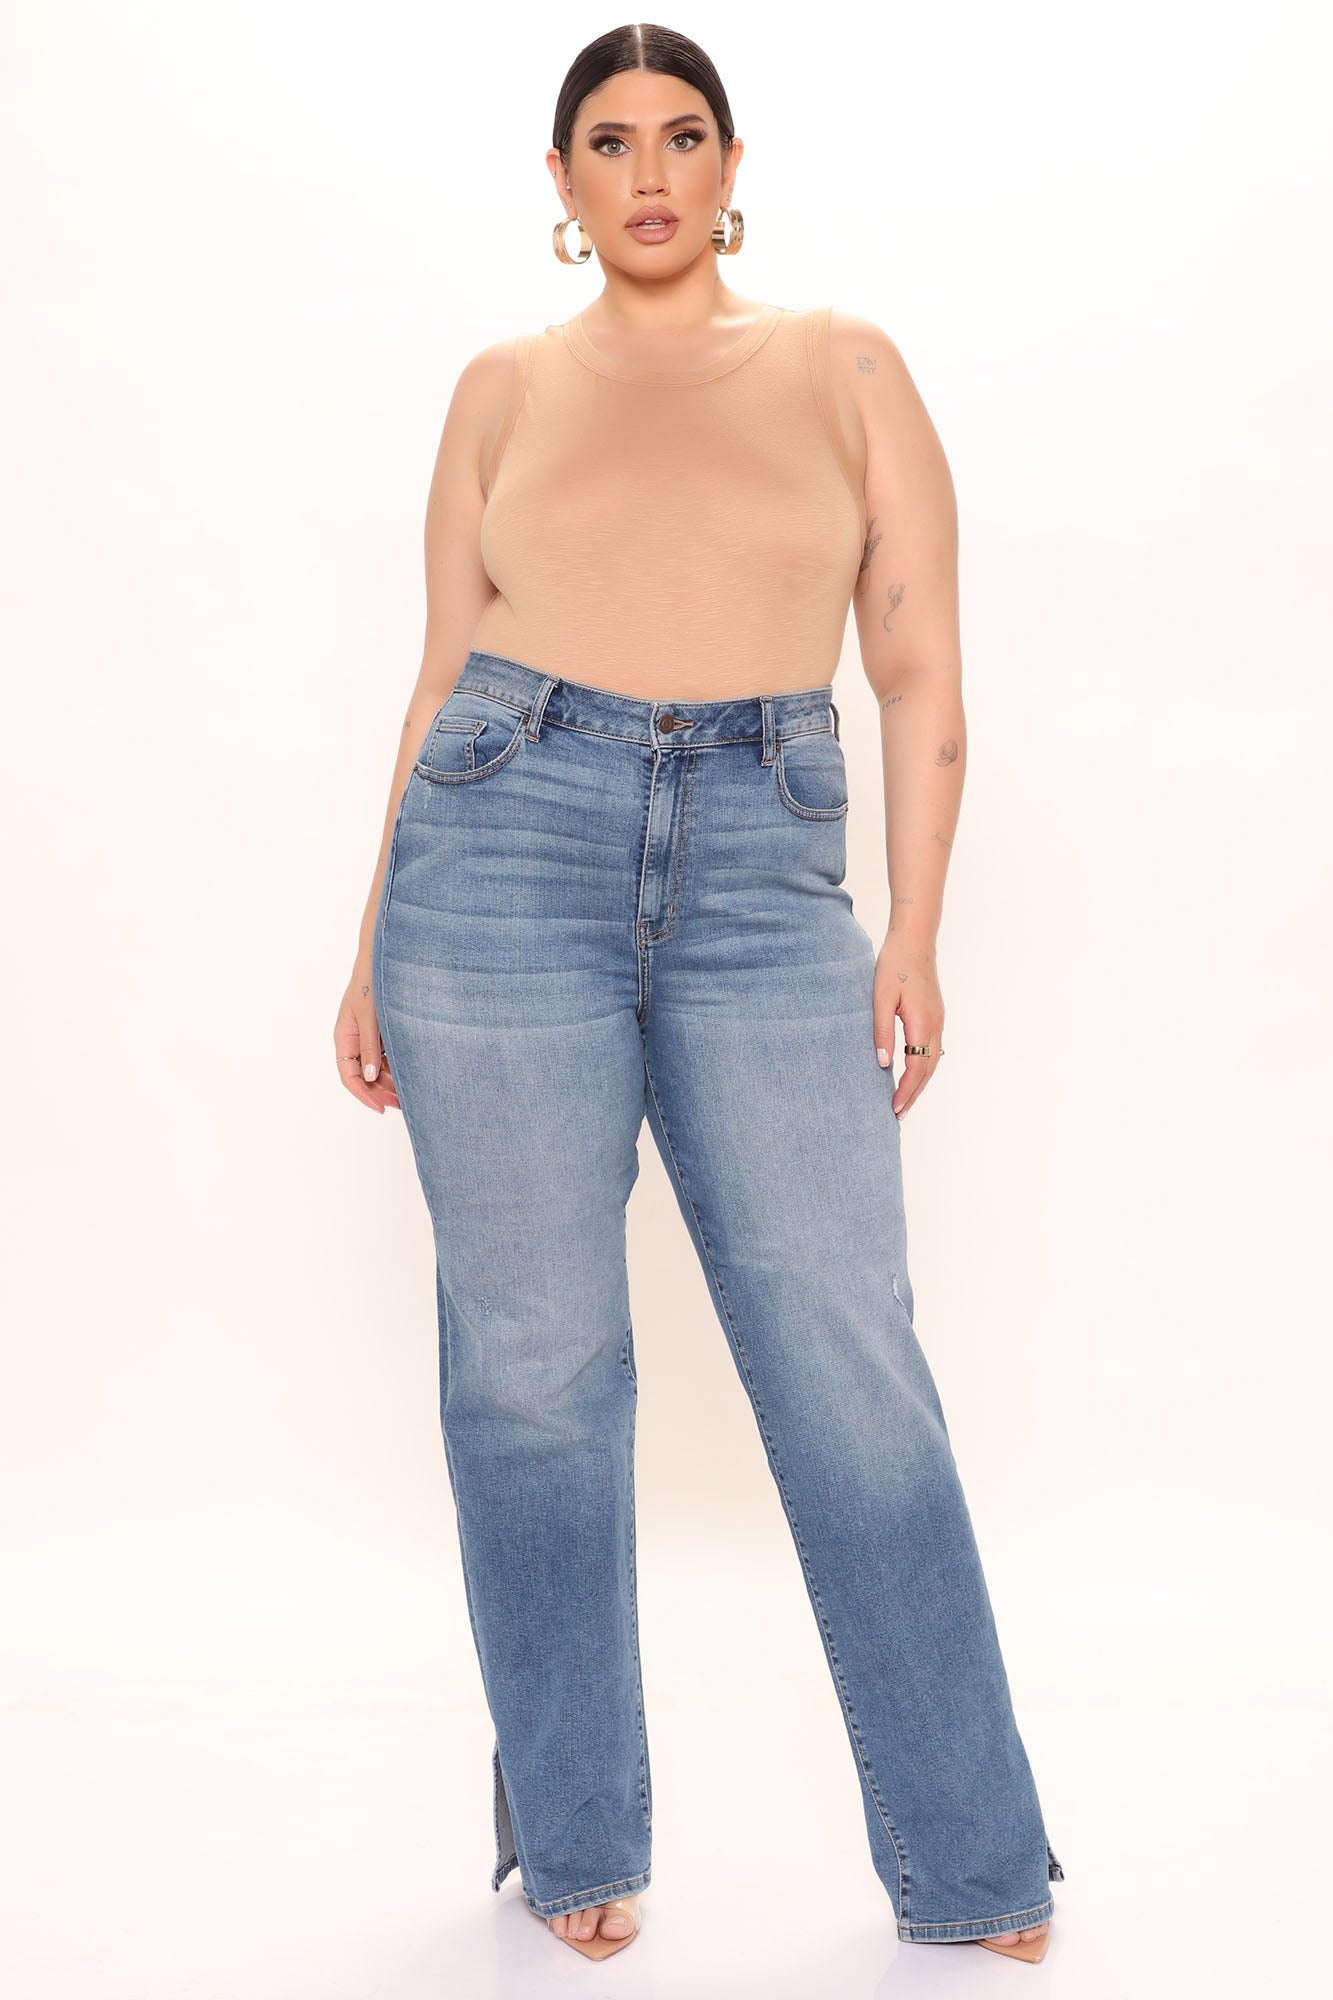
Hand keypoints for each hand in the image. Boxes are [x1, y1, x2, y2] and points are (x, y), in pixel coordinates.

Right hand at [334, 961, 400, 1113]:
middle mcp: (354, 1040)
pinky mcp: (382, 1032)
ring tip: (410, 1094)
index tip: (380, 1108)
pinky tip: (411, 1075)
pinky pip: (386, 1056)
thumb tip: (370, 1077)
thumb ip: (370, 1047)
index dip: (363, 1095)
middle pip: (364, 1075)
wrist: (384, 959)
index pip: (349, 1076)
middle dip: (380, 1092)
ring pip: (376, 1068)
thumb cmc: (372, 983)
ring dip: (390, 1082)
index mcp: (345, 1037)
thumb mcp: (370, 1017)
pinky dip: (396, 1067)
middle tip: (402, 1105)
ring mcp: (368, 1036)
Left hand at [873, 933, 943, 1119]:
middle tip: (898, 1116)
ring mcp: (938, 1021)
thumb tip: (882, 1064)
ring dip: (920, 1084)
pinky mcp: (935, 1016)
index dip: (905, 1091)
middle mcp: (935, 1026)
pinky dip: (923, 1068)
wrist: (915, 940)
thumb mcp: (880, 998)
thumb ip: (881, 1031)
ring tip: (905, 1102)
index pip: (916, 1068)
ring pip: (932, 1062)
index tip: (893, 1109)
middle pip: (928, 1071)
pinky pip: (932, 1050)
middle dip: (914, 1095)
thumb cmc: (894, 965)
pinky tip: (913, 1074)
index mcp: (922, 1023)